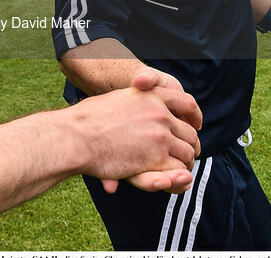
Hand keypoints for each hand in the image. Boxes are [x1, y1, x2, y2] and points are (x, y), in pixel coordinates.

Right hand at [76, 67, 201, 195]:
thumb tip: (143, 90)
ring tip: (179, 171)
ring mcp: (160, 135)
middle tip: (187, 155)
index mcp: (152, 95)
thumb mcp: (119, 99)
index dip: (193, 116)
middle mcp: (160, 113)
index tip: (194, 125)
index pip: (187, 103)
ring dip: (185, 164)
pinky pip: (177, 169)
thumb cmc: (89, 119)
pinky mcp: (156, 157)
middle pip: (190, 132)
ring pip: (188, 152)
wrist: (76, 136)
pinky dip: (177, 177)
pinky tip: (169, 179)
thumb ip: (137, 98)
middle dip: (190, 146)